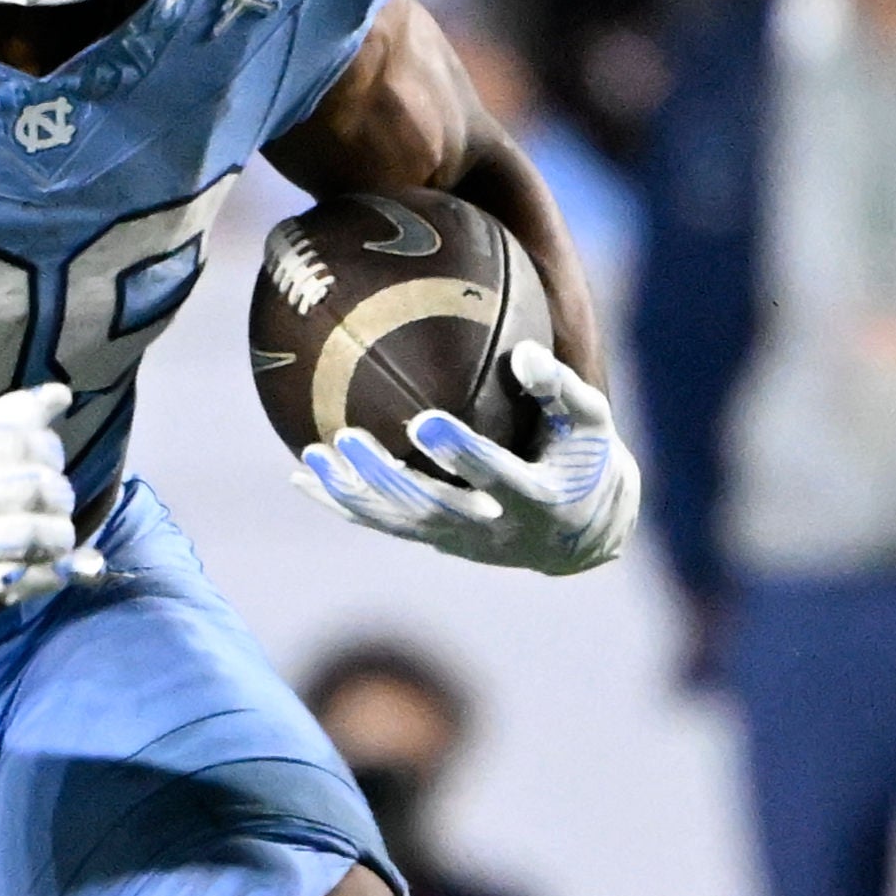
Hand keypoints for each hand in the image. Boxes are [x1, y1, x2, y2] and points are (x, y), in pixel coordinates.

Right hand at [0, 385, 96, 628]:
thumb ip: (2, 420)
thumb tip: (61, 394)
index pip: (28, 444)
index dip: (48, 452)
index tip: (42, 464)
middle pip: (42, 488)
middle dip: (58, 494)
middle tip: (50, 503)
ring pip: (44, 534)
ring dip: (57, 535)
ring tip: (47, 537)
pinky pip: (31, 577)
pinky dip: (54, 572)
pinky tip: (57, 566)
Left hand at [301, 347, 640, 575]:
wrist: (584, 532)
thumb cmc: (586, 459)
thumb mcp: (591, 422)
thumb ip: (561, 388)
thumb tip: (524, 353)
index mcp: (539, 499)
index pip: (497, 478)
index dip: (461, 455)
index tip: (424, 422)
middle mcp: (496, 529)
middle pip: (433, 509)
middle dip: (388, 479)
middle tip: (349, 439)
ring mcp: (463, 542)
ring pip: (401, 523)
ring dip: (354, 494)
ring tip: (314, 457)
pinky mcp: (439, 542)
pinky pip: (386, 525)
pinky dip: (345, 504)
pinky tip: (304, 478)